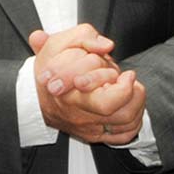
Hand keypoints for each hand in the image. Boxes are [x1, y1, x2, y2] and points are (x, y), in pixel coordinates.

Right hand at [30, 24, 145, 144]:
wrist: (37, 99)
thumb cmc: (50, 71)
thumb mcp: (57, 44)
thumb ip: (83, 37)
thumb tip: (105, 45)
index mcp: (70, 95)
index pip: (105, 103)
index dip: (122, 89)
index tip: (126, 74)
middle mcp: (80, 115)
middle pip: (119, 116)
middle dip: (132, 96)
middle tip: (129, 80)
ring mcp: (88, 128)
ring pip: (125, 124)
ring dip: (136, 104)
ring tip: (133, 89)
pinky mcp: (95, 136)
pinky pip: (123, 136)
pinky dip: (133, 122)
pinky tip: (131, 106)